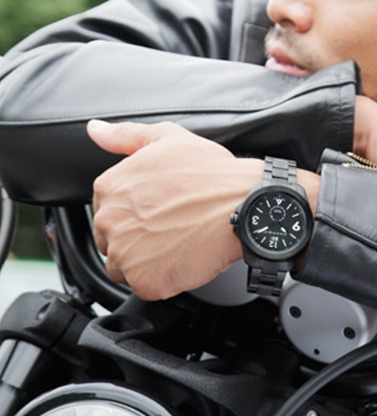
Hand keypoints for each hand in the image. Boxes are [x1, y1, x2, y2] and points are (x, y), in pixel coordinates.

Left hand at [87, 119, 261, 299]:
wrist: (243, 205)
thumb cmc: (211, 173)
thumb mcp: (168, 138)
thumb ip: (125, 135)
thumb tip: (95, 129)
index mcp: (110, 186)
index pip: (106, 209)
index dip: (133, 212)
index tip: (157, 210)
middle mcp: (109, 220)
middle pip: (110, 240)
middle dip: (136, 237)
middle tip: (171, 226)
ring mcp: (125, 252)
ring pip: (123, 266)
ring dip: (146, 260)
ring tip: (177, 242)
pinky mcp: (143, 280)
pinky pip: (144, 286)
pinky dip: (162, 279)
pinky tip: (182, 258)